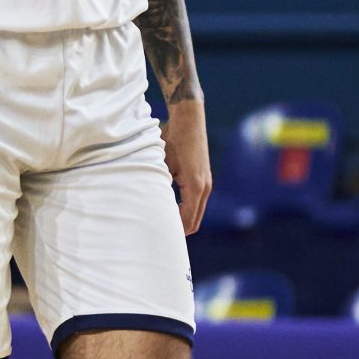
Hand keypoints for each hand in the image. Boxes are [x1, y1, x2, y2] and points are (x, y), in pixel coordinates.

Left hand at [162, 101, 212, 234]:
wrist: (189, 119)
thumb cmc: (172, 138)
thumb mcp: (161, 164)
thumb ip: (159, 185)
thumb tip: (152, 206)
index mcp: (195, 186)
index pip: (187, 220)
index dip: (174, 232)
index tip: (159, 239)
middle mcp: (205, 188)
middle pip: (194, 221)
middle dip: (179, 231)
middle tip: (158, 238)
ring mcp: (206, 183)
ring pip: (196, 213)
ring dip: (182, 221)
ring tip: (162, 226)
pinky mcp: (203, 178)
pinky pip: (195, 202)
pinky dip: (184, 210)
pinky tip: (169, 210)